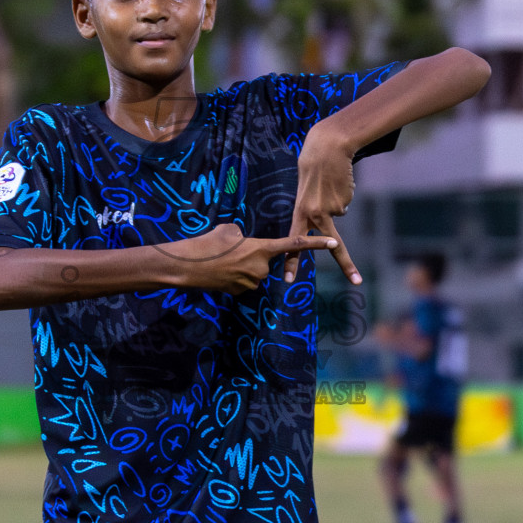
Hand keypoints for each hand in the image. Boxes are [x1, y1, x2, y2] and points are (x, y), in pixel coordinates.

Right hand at [164, 223, 336, 292]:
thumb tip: (244, 240)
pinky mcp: (241, 293)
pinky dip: (233, 277)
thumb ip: (243, 234)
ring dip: (240, 267)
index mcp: (262, 249)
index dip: (316, 243)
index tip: (333, 243)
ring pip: (253, 272)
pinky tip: (219, 273)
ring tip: (221, 261)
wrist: (188, 266)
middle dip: (251, 256)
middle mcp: (261, 268)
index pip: (294, 244)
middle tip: (229, 252)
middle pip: (265, 261)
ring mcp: (251, 283)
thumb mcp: (228, 229)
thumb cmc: (208, 243)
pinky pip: (243, 282)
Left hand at [284, 123, 359, 283]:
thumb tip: (337, 217)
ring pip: (338, 213)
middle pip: (332, 244)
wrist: (327, 148)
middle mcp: (316, 214)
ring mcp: (333, 208)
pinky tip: (337, 180)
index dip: (292, 262)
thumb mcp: (305, 191)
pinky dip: (343, 192)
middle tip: (357, 281)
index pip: (295, 242)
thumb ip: (314, 209)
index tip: (288, 280)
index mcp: (301, 212)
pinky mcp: (345, 201)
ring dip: (335, 199)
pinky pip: (344, 202)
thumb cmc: (312, 166)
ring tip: (329, 182)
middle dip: (346, 264)